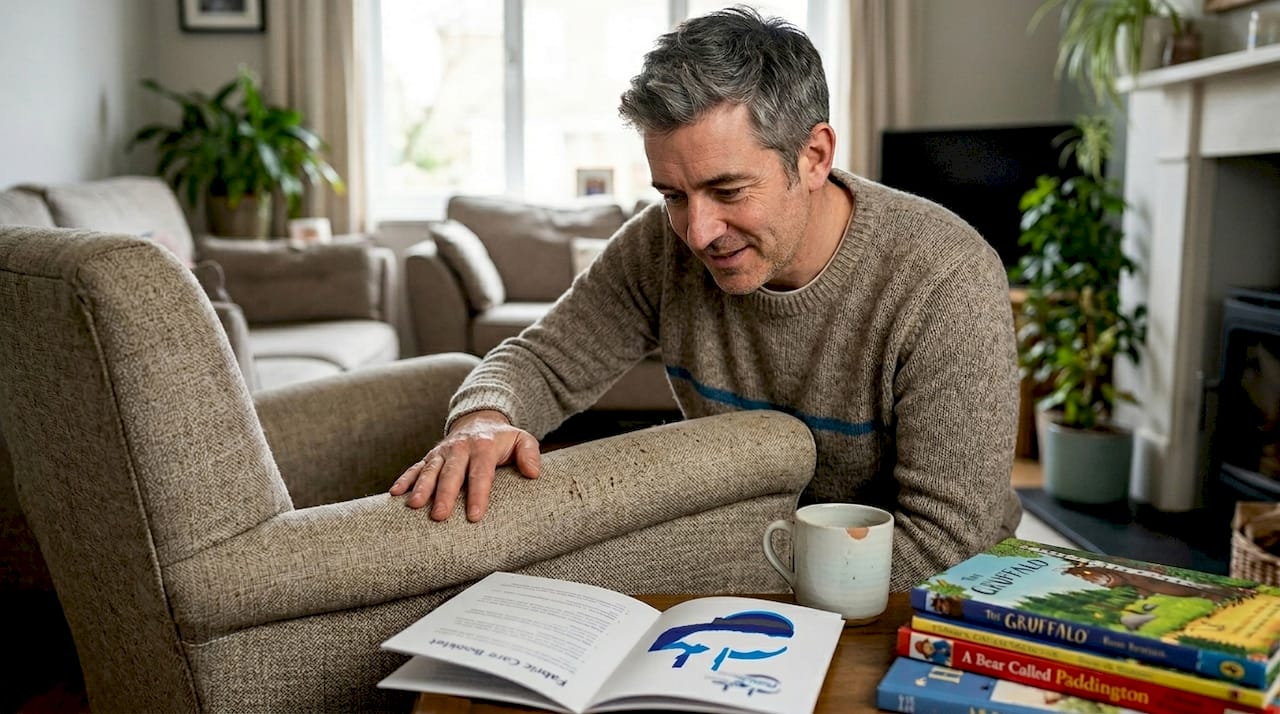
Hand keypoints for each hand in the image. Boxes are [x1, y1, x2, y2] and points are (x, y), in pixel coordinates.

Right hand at [389, 410, 540, 521]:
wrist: (479, 419)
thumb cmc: (503, 438)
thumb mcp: (522, 439)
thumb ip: (529, 453)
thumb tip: (534, 473)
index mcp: (484, 446)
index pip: (481, 473)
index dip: (478, 494)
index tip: (474, 515)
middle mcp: (460, 448)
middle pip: (452, 473)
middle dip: (445, 494)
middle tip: (439, 516)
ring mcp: (443, 452)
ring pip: (430, 470)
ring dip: (421, 487)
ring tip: (414, 505)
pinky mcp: (431, 456)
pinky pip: (415, 467)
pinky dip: (405, 479)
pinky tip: (395, 493)